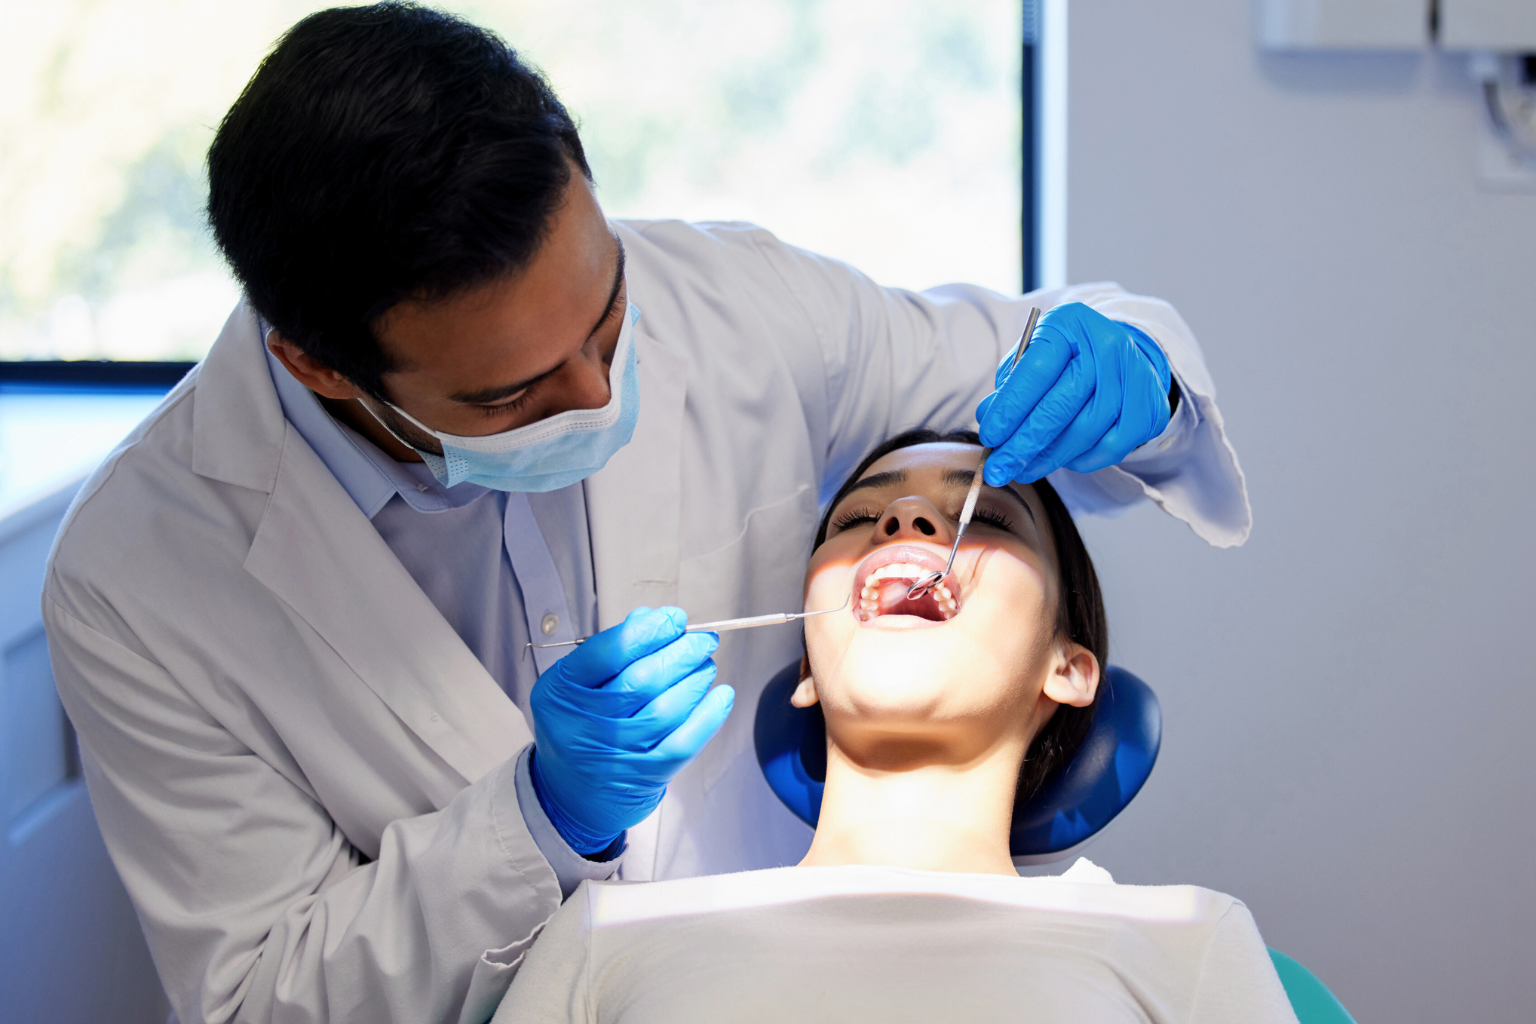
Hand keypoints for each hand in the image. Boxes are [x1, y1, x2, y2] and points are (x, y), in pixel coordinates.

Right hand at [528, 607, 733, 854]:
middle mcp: (586, 725)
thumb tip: (653, 618)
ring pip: (667, 709)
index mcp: (562, 692)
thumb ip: (610, 649)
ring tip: (706, 664)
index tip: (674, 618)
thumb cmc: (579, 722)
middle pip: (642, 680)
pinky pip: (684, 743)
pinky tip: (721, 695)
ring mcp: (616, 754)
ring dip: (697, 679)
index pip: (607, 653)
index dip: (648, 631)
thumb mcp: (576, 683)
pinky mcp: (645, 775)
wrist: (571, 792)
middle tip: (703, 639)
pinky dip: (709, 715)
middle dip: (681, 652)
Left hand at [975, 302, 1172, 485]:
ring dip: (1048, 458)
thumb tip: (987, 417)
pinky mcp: (1151, 409)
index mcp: (1070, 323)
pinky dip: (1079, 460)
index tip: (989, 437)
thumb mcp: (1033, 357)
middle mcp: (1108, 345)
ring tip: (1022, 470)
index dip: (1009, 409)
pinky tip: (1059, 460)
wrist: (1123, 356)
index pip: (1035, 370)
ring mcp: (1136, 376)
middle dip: (1023, 444)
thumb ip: (1009, 385)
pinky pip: (1109, 448)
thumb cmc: (1068, 358)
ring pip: (1085, 432)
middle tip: (998, 469)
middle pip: (1061, 406)